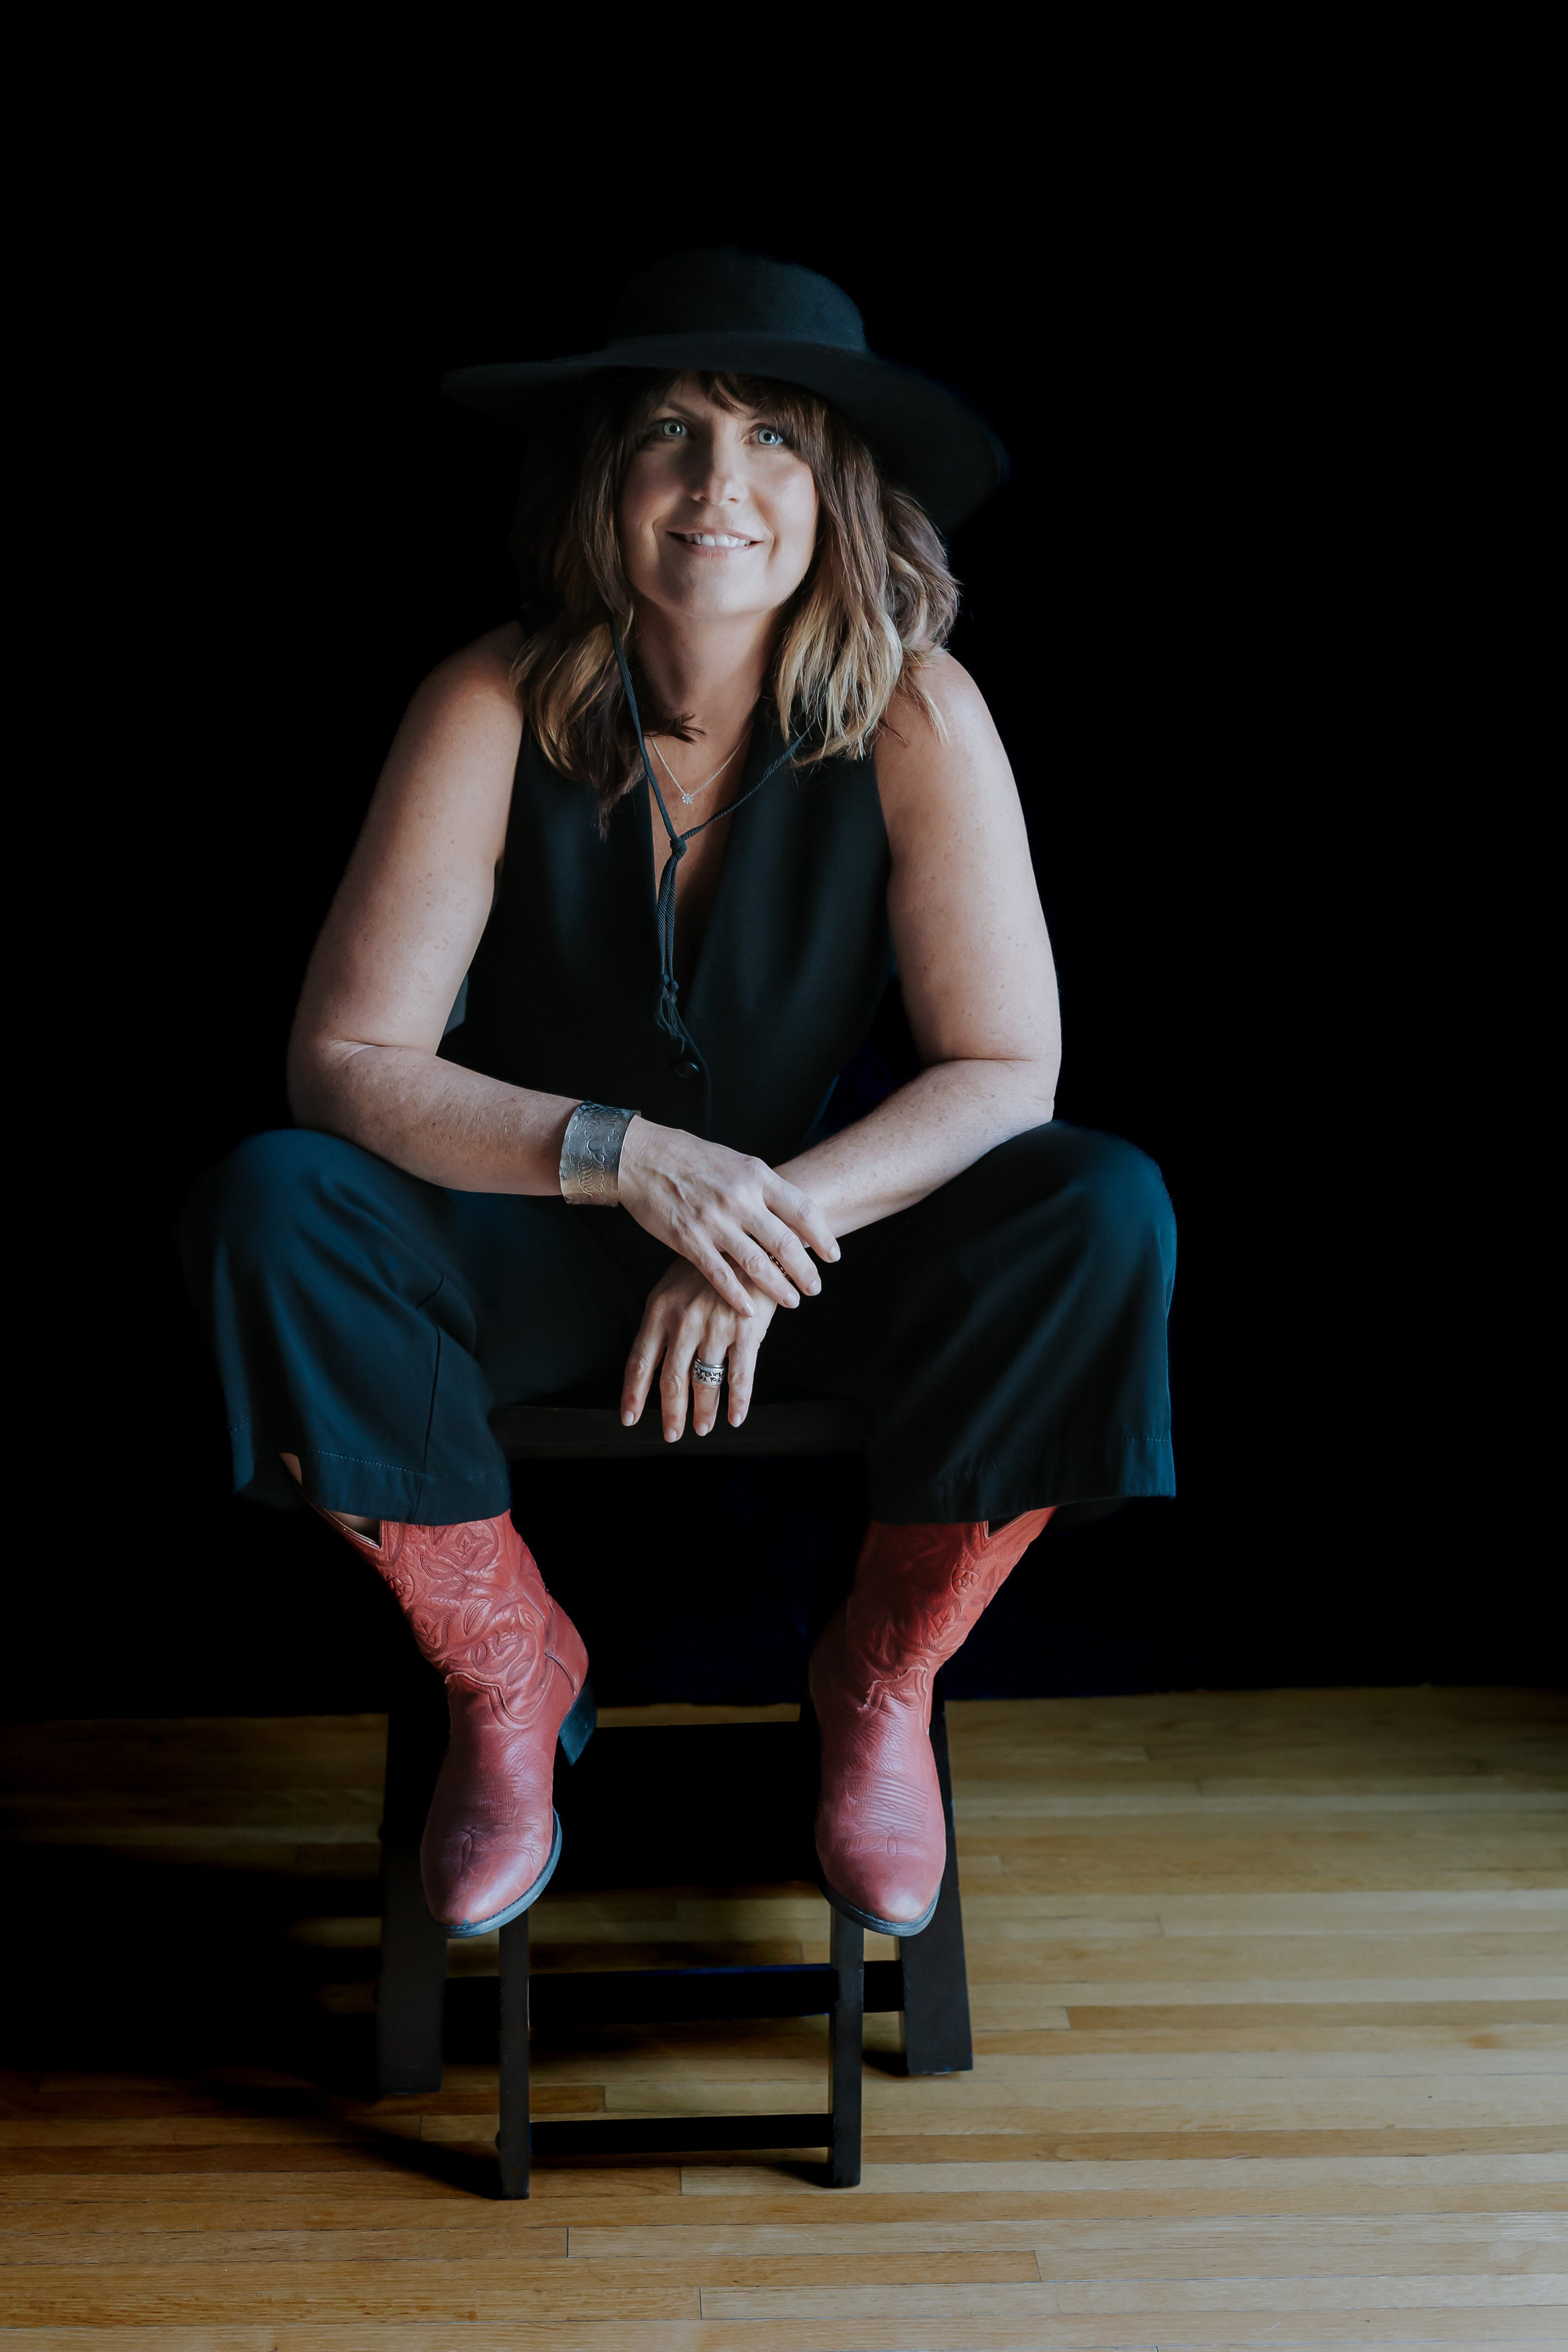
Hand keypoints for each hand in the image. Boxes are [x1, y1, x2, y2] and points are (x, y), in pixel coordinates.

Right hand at [615, 1118, 838, 1317]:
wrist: (643, 1157)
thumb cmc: (691, 1158)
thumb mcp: (736, 1162)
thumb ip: (762, 1187)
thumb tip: (792, 1213)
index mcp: (756, 1175)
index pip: (802, 1210)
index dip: (822, 1236)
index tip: (833, 1256)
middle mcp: (740, 1198)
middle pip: (784, 1241)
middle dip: (805, 1270)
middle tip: (815, 1288)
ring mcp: (714, 1221)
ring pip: (757, 1263)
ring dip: (778, 1287)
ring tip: (792, 1301)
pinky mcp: (689, 1240)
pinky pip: (720, 1274)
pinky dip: (738, 1295)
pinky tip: (750, 1310)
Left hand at [622, 1260, 781, 1439]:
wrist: (752, 1242)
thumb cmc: (712, 1266)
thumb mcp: (675, 1285)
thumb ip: (664, 1321)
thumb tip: (656, 1359)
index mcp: (659, 1311)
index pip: (640, 1362)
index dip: (633, 1394)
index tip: (629, 1418)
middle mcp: (683, 1322)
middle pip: (671, 1380)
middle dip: (671, 1412)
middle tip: (672, 1434)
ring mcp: (715, 1327)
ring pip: (705, 1381)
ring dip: (704, 1411)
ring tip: (703, 1428)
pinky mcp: (746, 1330)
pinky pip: (740, 1375)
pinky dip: (737, 1401)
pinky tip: (735, 1417)